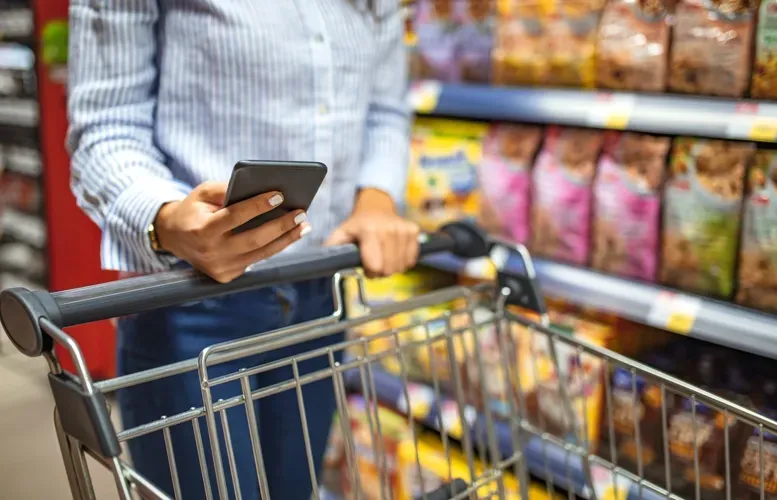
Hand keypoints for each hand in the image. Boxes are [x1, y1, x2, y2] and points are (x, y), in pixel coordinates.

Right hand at [155, 181, 310, 282]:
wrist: (174, 237)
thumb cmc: (194, 209)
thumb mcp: (202, 193)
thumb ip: (226, 189)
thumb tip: (262, 189)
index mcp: (201, 230)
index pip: (234, 217)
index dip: (258, 206)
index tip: (280, 195)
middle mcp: (211, 253)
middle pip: (254, 239)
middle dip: (281, 226)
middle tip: (301, 213)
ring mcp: (220, 268)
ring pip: (261, 253)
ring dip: (286, 239)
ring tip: (304, 225)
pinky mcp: (227, 276)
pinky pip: (256, 260)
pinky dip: (274, 246)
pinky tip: (290, 235)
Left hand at [326, 189, 419, 276]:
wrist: (376, 207)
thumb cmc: (357, 225)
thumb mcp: (341, 234)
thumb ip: (332, 249)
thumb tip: (321, 264)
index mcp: (369, 230)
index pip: (375, 266)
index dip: (370, 272)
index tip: (366, 266)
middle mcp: (389, 229)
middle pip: (388, 269)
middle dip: (380, 272)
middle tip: (375, 262)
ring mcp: (404, 229)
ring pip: (401, 266)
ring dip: (392, 267)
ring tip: (384, 256)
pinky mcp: (414, 231)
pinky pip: (411, 260)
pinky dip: (403, 261)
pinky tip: (394, 253)